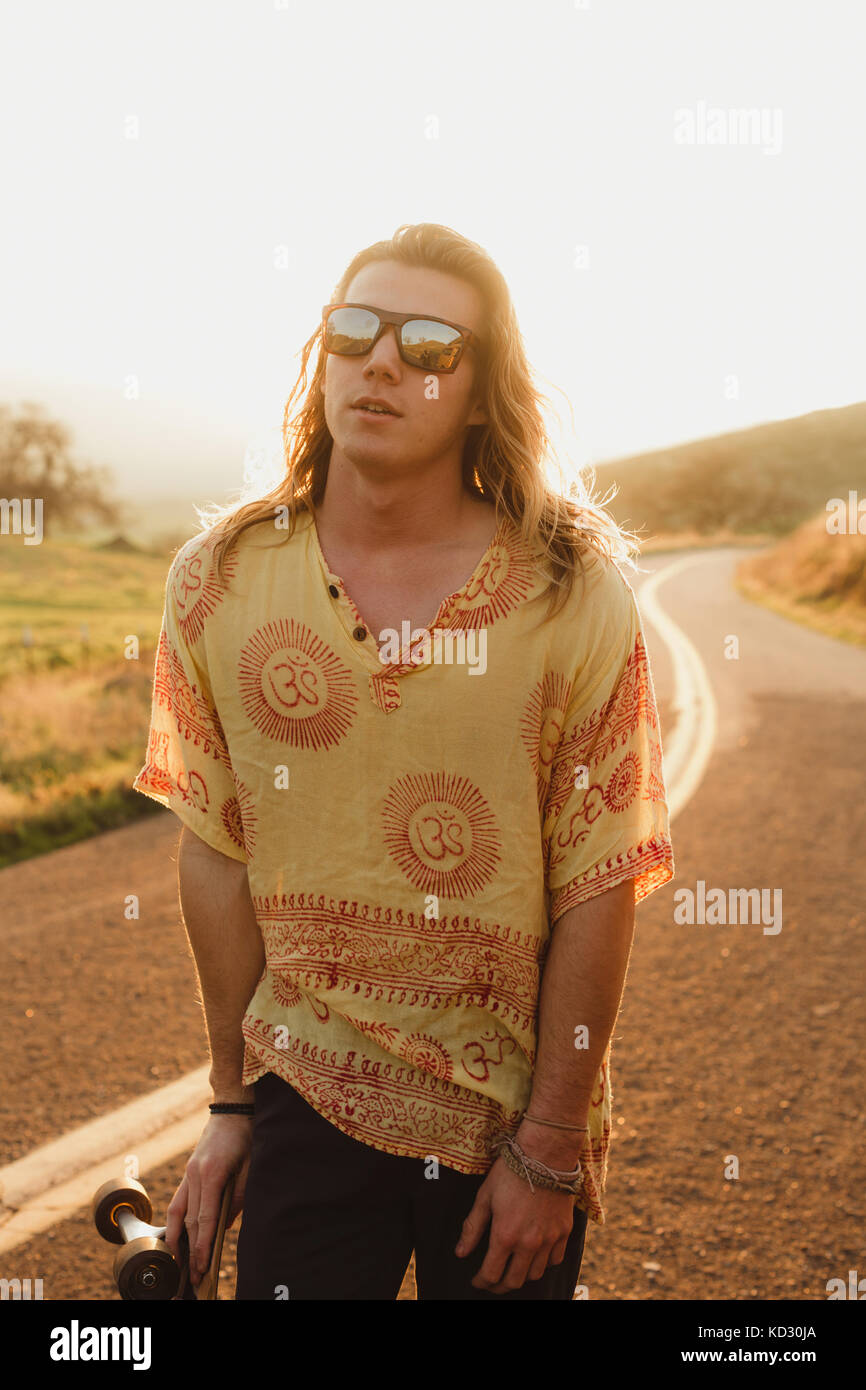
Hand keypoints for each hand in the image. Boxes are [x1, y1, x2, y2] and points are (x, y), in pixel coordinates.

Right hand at [165, 1115, 253, 1286]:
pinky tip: (178, 1237)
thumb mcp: (251, 1166)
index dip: (202, 1246)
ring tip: (179, 1263)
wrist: (233, 1108)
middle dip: (190, 1250)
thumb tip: (226, 1225)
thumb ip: (239, 1196)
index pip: (204, 1219)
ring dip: (177, 1239)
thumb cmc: (247, 1135)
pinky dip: (176, 1221)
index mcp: (212, 1173)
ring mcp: (188, 1172)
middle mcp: (194, 1174)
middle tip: (193, 1277)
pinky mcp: (188, 1171)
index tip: (202, 1267)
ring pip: (177, 1212)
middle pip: (189, 1220)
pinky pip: (179, 1200)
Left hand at [454, 1156, 576, 1292]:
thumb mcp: (485, 1196)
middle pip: (514, 1281)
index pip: (491, 1274)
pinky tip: (535, 1256)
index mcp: (505, 1235)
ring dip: (521, 1277)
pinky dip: (544, 1264)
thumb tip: (460, 1253)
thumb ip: (472, 1227)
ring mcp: (549, 1239)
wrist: (545, 1154)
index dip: (481, 1282)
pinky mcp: (564, 1231)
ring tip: (512, 1270)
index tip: (476, 1281)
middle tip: (492, 1282)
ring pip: (535, 1274)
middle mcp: (529, 1243)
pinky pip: (555, 1260)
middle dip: (499, 1286)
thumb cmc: (510, 1172)